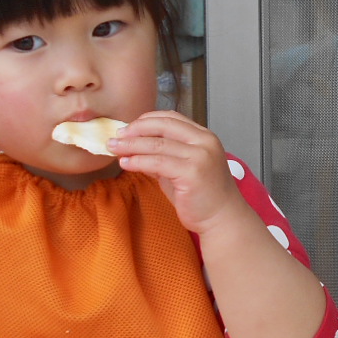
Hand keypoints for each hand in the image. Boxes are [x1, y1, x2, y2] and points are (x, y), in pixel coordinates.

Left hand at [108, 111, 248, 236]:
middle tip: (116, 137)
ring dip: (131, 145)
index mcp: (204, 136)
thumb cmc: (203, 196)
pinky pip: (157, 163)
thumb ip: (163, 155)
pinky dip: (138, 161)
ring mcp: (200, 156)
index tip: (128, 128)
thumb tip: (135, 148)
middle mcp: (205, 142)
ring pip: (157, 144)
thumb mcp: (182, 168)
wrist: (223, 219)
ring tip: (114, 148)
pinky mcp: (192, 173)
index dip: (146, 120)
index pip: (172, 118)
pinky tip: (126, 163)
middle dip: (135, 130)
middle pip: (163, 126)